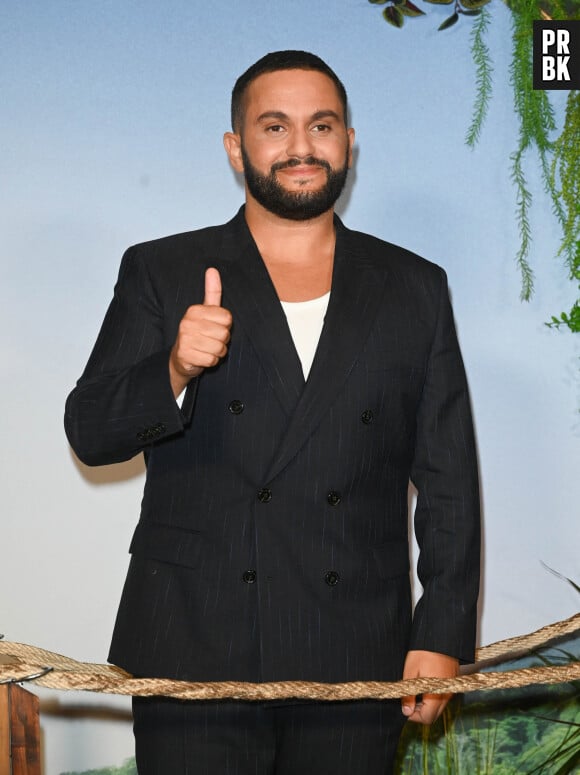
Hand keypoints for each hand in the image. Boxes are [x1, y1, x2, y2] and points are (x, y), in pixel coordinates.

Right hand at [169, 267, 231, 395]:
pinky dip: (211, 362)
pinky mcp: (185, 355)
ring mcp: (185, 339)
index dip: (225, 326)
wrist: (181, 358)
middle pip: (225, 333)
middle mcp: (188, 322)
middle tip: (210, 340)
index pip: (227, 318)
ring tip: (207, 349)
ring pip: (219, 348)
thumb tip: (212, 269)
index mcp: (195, 310)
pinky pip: (212, 360)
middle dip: (222, 341)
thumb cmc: (198, 333)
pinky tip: (202, 358)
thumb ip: (212, 292)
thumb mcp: (206, 311)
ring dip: (217, 352)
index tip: (214, 328)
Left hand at [401, 650, 458, 724]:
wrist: (439, 637)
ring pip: (439, 707)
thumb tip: (406, 711)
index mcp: (436, 694)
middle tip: (409, 700)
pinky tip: (424, 685)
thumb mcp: (410, 672)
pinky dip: (433, 696)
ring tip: (415, 691)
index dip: (414, 716)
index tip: (405, 707)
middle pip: (434, 715)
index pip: (427, 718)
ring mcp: (450, 689)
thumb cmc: (424, 651)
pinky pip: (443, 697)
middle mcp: (446, 695)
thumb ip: (408, 694)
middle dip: (420, 712)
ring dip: (427, 704)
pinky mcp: (452, 682)